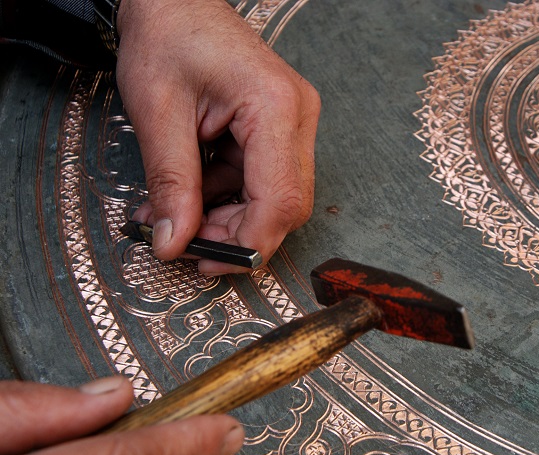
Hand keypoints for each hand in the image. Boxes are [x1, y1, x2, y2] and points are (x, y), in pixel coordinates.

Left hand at [117, 0, 320, 274]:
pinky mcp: (281, 128)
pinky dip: (230, 198)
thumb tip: (174, 242)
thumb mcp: (158, 113)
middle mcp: (297, 116)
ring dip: (231, 218)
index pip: (280, 198)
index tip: (207, 262)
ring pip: (278, 198)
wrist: (175, 2)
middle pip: (287, 204)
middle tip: (187, 242)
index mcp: (274, 106)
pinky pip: (265, 181)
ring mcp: (294, 123)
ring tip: (179, 215)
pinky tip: (195, 193)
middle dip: (239, 233)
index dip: (247, 242)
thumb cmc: (168, 38)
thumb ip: (171, 183)